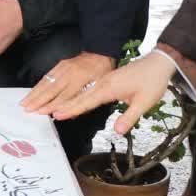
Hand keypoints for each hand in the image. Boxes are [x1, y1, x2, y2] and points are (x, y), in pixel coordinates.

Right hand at [18, 52, 115, 113]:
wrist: (100, 52)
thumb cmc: (102, 72)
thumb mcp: (100, 87)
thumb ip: (85, 100)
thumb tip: (70, 113)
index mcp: (81, 80)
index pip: (64, 95)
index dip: (52, 104)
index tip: (41, 112)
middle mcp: (69, 73)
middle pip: (51, 89)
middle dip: (38, 100)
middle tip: (26, 108)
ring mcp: (63, 68)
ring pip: (46, 82)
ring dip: (34, 93)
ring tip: (25, 102)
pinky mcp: (59, 65)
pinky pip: (47, 76)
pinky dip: (38, 85)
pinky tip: (32, 90)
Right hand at [41, 51, 176, 131]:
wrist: (157, 64)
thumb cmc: (152, 82)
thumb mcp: (144, 102)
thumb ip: (129, 117)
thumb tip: (117, 131)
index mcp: (108, 88)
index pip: (85, 101)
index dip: (70, 109)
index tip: (56, 114)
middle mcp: (101, 84)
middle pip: (75, 96)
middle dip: (56, 104)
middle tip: (37, 109)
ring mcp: (101, 81)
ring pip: (75, 91)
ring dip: (57, 96)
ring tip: (40, 101)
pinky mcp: (103, 80)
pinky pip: (81, 88)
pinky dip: (67, 92)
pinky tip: (58, 95)